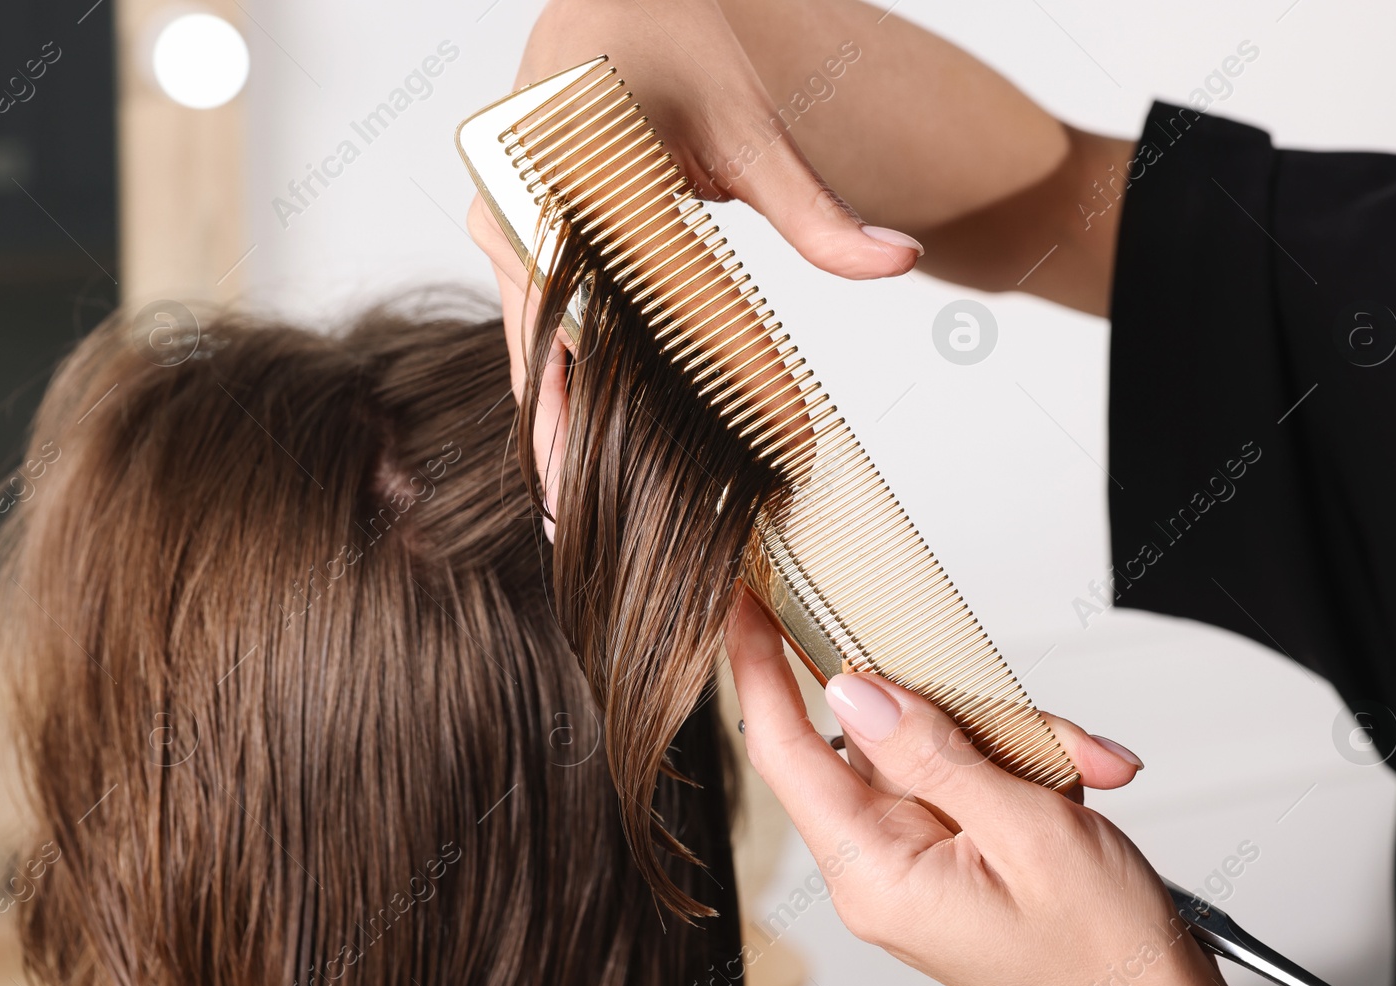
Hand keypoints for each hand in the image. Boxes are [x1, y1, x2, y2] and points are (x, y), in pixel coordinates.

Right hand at [466, 0, 921, 534]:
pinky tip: (567, 449)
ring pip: (533, 346)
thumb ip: (815, 209)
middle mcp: (519, 198)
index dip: (683, 386)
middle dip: (590, 438)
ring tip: (575, 513)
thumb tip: (895, 258)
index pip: (635, 305)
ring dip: (558, 426)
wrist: (612, 3)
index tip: (726, 448)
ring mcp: (500, 219)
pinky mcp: (504, 236)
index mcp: (575, 168)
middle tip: (617, 523)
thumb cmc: (674, 47)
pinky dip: (550, 386)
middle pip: (563, 346)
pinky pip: (528, 327)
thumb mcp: (752, 129)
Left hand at [725, 595, 1278, 985]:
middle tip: (1041, 731)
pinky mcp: (941, 851)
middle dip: (959, 708)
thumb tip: (852, 691)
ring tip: (1079, 772)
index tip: (744, 600)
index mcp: (874, 873)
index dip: (757, 667)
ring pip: (928, 746)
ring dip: (1011, 741)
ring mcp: (907, 859)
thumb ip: (933, 752)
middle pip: (874, 737)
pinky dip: (1022, 766)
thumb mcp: (1028, 829)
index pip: (783, 749)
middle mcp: (875, 869)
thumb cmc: (1104, 949)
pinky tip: (1073, 785)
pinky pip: (959, 775)